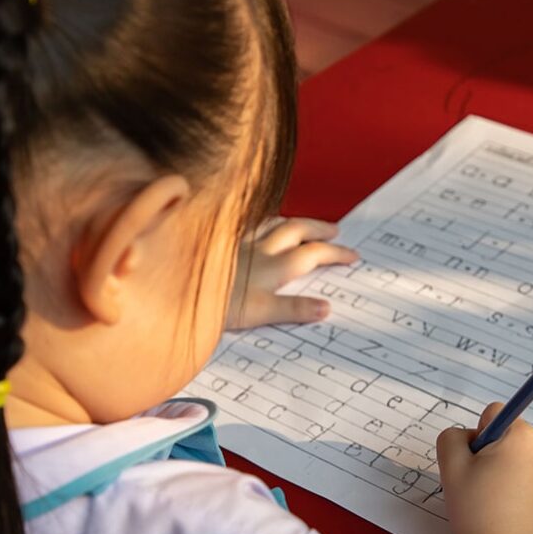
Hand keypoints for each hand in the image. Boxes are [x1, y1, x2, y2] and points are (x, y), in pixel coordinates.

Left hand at [225, 217, 358, 330]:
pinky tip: (260, 224)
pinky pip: (249, 223)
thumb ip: (293, 309)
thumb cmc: (216, 303)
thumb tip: (325, 308)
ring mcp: (240, 240)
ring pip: (274, 222)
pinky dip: (263, 221)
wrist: (180, 286)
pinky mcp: (221, 240)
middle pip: (298, 229)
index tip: (352, 255)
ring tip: (304, 224)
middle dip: (320, 228)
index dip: (335, 253)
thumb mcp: (259, 312)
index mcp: (274, 265)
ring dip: (293, 221)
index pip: (314, 254)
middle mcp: (260, 247)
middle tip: (336, 230)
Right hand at [436, 404, 532, 533]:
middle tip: (479, 485)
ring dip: (506, 471)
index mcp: (523, 436)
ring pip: (521, 460)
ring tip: (494, 503)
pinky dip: (520, 490)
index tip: (474, 465)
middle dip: (493, 454)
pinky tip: (508, 514)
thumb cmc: (477, 509)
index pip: (494, 414)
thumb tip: (467, 438)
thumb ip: (451, 437)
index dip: (477, 437)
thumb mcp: (450, 466)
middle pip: (510, 437)